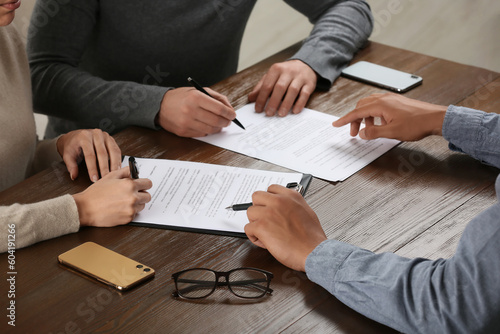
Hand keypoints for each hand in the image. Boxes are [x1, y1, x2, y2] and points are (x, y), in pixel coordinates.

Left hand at [57, 129, 120, 181]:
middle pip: (102, 153)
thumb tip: (74, 176)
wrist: (75, 137)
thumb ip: (71, 166)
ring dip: (114, 165)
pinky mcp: (111, 139)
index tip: (94, 179)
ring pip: (112, 151)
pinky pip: (117, 150)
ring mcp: (105, 136)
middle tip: (105, 178)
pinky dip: (118, 160)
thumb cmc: (72, 146)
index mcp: (84, 137)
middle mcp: (96, 134)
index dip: (92, 168)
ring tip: (114, 175)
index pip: (90, 154)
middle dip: (104, 168)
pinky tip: (117, 169)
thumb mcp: (67, 155)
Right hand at [72, 167, 152, 226]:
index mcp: (130, 185)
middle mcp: (133, 197)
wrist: (85, 209)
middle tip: (131, 194)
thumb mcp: (109, 176)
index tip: (141, 185)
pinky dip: (129, 211)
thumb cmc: (96, 193)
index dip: (144, 184)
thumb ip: (125, 171)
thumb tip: (134, 170)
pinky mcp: (128, 219)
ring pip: (142, 205)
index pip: (148, 184)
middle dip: (141, 194)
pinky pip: (135, 214)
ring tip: (122, 201)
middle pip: (148, 196)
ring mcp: (131, 209)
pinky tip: (119, 208)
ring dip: (136, 203)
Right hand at [157, 87, 235, 136]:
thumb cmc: (182, 97)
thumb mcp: (198, 91)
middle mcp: (190, 110)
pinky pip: (202, 134)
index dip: (230, 113)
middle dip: (226, 122)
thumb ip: (216, 98)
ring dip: (218, 127)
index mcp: (196, 97)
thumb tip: (230, 109)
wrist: (160, 106)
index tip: (233, 115)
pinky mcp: (183, 131)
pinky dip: (208, 130)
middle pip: (217, 120)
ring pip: (211, 129)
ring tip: (219, 124)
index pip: (219, 108)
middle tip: (228, 121)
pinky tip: (208, 126)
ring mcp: (186, 122)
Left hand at [245, 185, 326, 271]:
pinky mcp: (261, 226)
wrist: (314, 252)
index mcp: (291, 196)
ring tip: (265, 232)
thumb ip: (293, 205)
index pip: (271, 188)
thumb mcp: (307, 212)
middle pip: (256, 197)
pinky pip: (248, 228)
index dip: (268, 199)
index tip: (269, 206)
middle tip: (265, 219)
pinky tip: (264, 241)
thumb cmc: (312, 238)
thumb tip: (285, 206)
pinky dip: (254, 236)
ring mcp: (269, 213)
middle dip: (259, 208)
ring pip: (250, 212)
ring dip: (255, 222)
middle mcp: (279, 202)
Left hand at [248, 59, 316, 116]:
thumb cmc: (285, 73)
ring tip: (280, 114)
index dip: (261, 98)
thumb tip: (251, 98)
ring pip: (292, 91)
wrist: (305, 65)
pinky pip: (305, 93)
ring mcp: (300, 77)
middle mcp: (288, 72)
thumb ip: (261, 86)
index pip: (267, 85)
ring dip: (286, 104)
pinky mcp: (309, 83)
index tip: (258, 109)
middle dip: (273, 102)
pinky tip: (295, 111)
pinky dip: (300, 103)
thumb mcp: (272, 76)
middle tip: (269, 113)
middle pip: (279, 88)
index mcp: (276, 69)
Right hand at [333, 93, 447, 140]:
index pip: (357, 112)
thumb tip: (362, 132)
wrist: (435, 118)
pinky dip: (374, 115)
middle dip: (355, 120)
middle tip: (354, 133)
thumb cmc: (417, 124)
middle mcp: (384, 99)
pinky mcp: (397, 102)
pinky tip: (380, 124)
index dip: (345, 119)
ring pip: (370, 105)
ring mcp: (391, 99)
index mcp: (381, 105)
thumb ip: (373, 132)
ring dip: (365, 118)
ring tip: (368, 130)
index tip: (336, 124)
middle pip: (362, 107)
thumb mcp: (392, 132)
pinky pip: (380, 106)